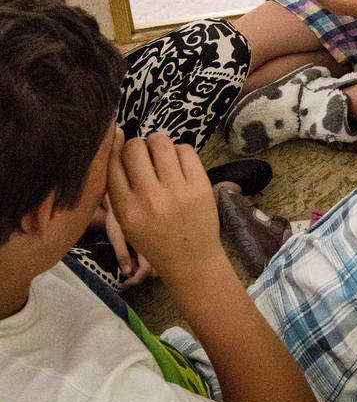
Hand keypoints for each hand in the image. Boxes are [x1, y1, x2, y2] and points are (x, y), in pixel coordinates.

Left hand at [103, 195, 157, 287]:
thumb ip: (122, 253)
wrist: (121, 199)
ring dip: (145, 269)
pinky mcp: (153, 239)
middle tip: (127, 276)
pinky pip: (155, 255)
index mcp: (147, 243)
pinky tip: (134, 257)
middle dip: (142, 276)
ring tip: (130, 266)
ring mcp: (156, 241)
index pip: (148, 270)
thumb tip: (127, 272)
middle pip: (157, 269)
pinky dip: (146, 260)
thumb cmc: (116, 217)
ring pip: (158, 263)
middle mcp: (156, 243)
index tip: (124, 281)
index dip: (136, 279)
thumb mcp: (116, 235)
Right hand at [107, 132, 221, 282]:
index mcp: (126, 209)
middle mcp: (149, 198)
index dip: (115, 147)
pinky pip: (185, 149)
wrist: (191, 260)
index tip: (120, 141)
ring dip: (157, 142)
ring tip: (159, 152)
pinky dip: (179, 150)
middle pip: (134, 148)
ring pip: (160, 143)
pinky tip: (177, 161)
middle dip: (137, 145)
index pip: (112, 163)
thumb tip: (116, 142)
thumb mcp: (125, 222)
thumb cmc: (154, 239)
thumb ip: (117, 188)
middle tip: (143, 153)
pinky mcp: (199, 185)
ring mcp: (176, 191)